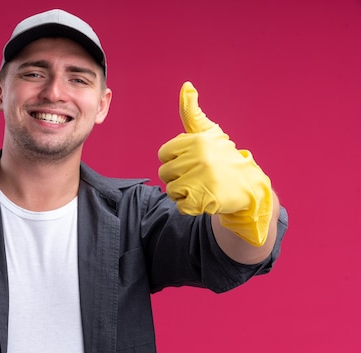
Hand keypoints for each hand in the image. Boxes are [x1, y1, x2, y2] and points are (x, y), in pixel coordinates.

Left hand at [158, 82, 271, 246]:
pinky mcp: (205, 200)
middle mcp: (200, 158)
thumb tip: (186, 85)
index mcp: (197, 141)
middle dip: (178, 177)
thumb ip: (191, 111)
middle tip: (199, 175)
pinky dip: (190, 207)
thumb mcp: (207, 132)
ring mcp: (202, 180)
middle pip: (165, 173)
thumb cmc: (223, 157)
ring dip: (183, 193)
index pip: (164, 154)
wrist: (250, 187)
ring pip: (171, 190)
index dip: (175, 159)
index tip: (192, 160)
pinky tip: (205, 199)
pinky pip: (180, 206)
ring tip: (202, 187)